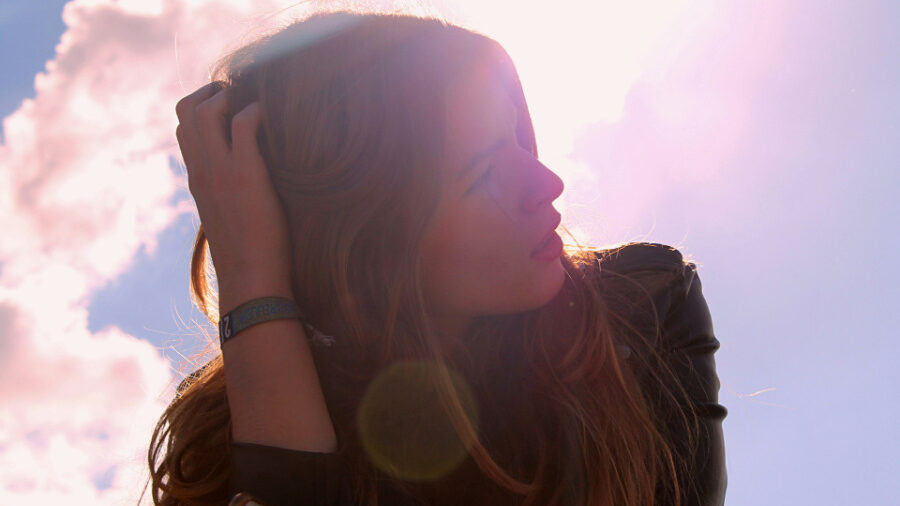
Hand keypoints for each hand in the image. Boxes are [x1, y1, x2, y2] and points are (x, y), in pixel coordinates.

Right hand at [175, 82, 292, 309]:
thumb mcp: (229, 221)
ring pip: (205, 111)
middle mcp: (201, 171)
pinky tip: (271, 116)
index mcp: (197, 180)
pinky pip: (243, 124)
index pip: (184, 130)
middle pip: (185, 111)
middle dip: (209, 92)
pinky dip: (255, 110)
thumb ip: (229, 198)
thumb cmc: (248, 257)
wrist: (250, 280)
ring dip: (228, 96)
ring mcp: (220, 171)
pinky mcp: (245, 174)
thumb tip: (247, 192)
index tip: (226, 106)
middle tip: (237, 95)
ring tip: (251, 100)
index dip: (200, 108)